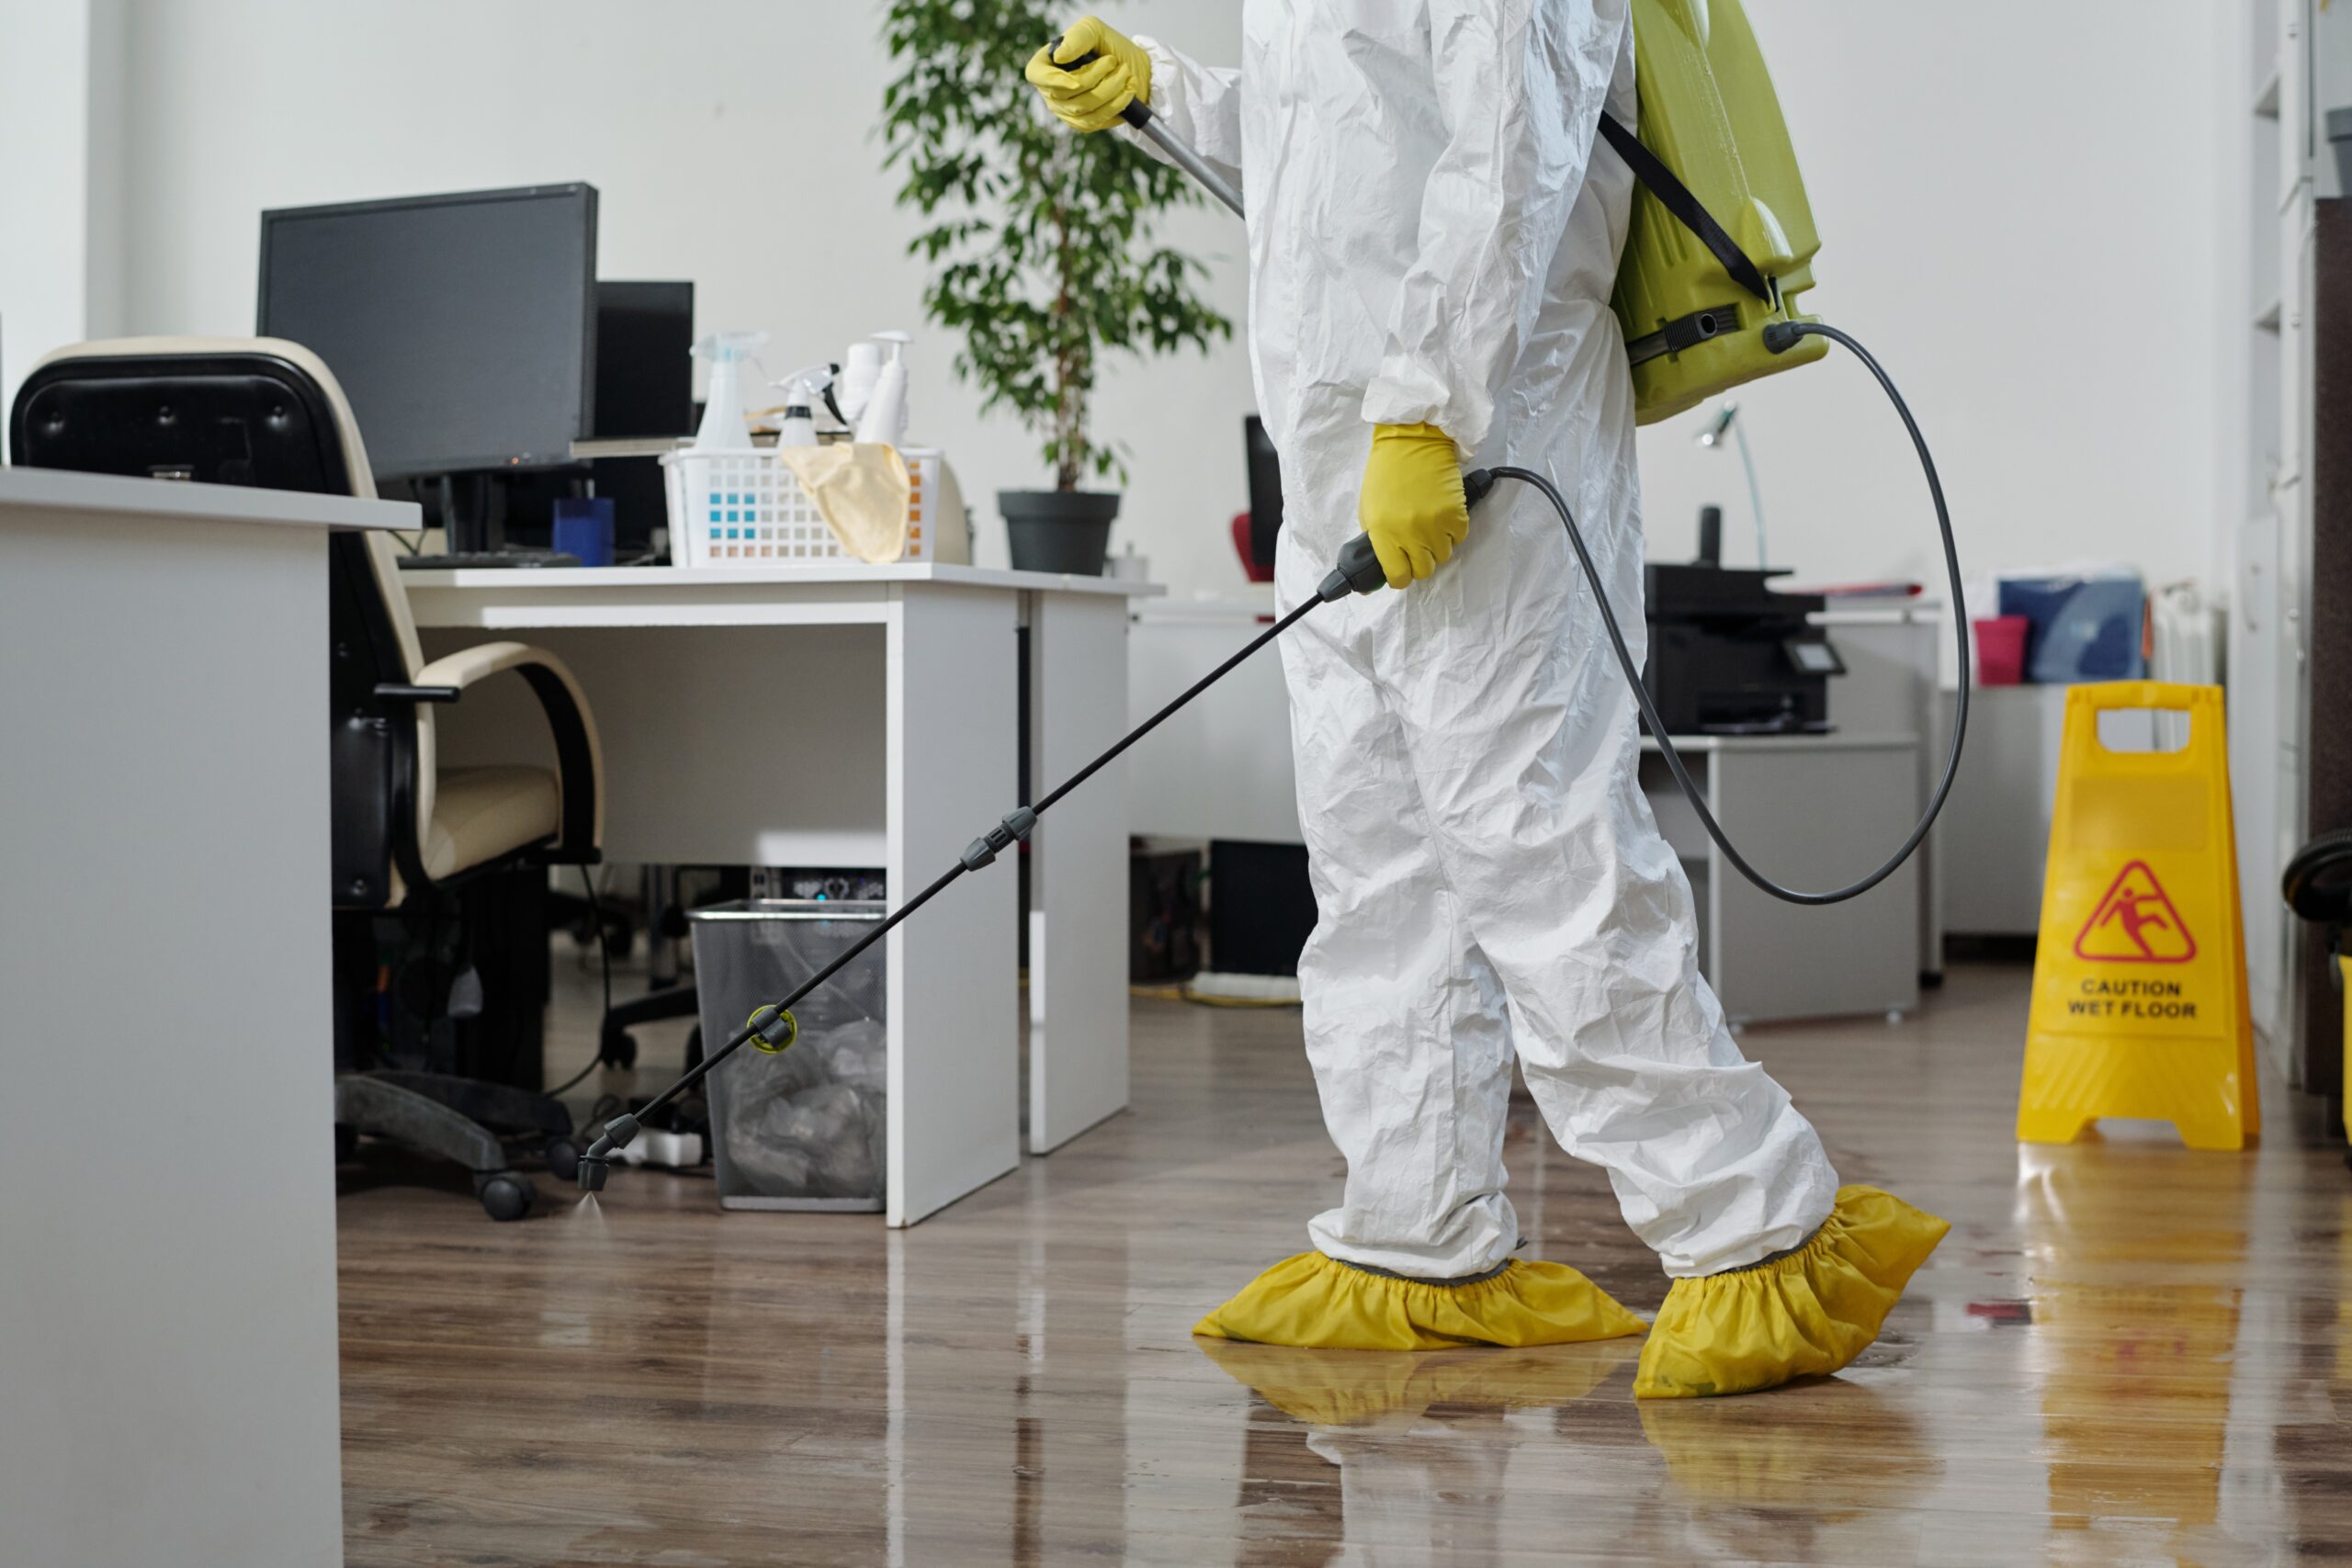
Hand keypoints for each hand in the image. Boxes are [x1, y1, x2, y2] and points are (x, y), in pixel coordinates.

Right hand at [1024, 16, 1151, 132]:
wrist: (1130, 66)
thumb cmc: (1106, 46)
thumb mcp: (1093, 31)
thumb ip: (1076, 37)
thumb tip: (1059, 56)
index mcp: (1045, 65)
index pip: (1036, 76)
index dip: (1053, 81)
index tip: (1076, 82)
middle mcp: (1050, 90)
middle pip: (1064, 95)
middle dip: (1095, 79)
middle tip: (1115, 62)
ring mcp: (1065, 110)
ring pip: (1082, 110)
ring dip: (1110, 91)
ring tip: (1126, 73)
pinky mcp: (1082, 123)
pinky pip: (1095, 121)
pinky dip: (1115, 106)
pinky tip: (1128, 91)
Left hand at [1358, 424, 1469, 587]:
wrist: (1412, 441)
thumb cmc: (1386, 474)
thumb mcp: (1369, 510)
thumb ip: (1377, 541)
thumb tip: (1380, 568)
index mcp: (1384, 533)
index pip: (1397, 576)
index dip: (1400, 577)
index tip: (1401, 570)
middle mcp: (1410, 534)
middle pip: (1423, 571)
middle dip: (1419, 562)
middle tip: (1416, 546)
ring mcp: (1435, 525)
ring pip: (1443, 556)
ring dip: (1437, 545)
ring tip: (1429, 524)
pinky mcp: (1457, 514)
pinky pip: (1459, 537)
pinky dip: (1452, 530)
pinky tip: (1442, 513)